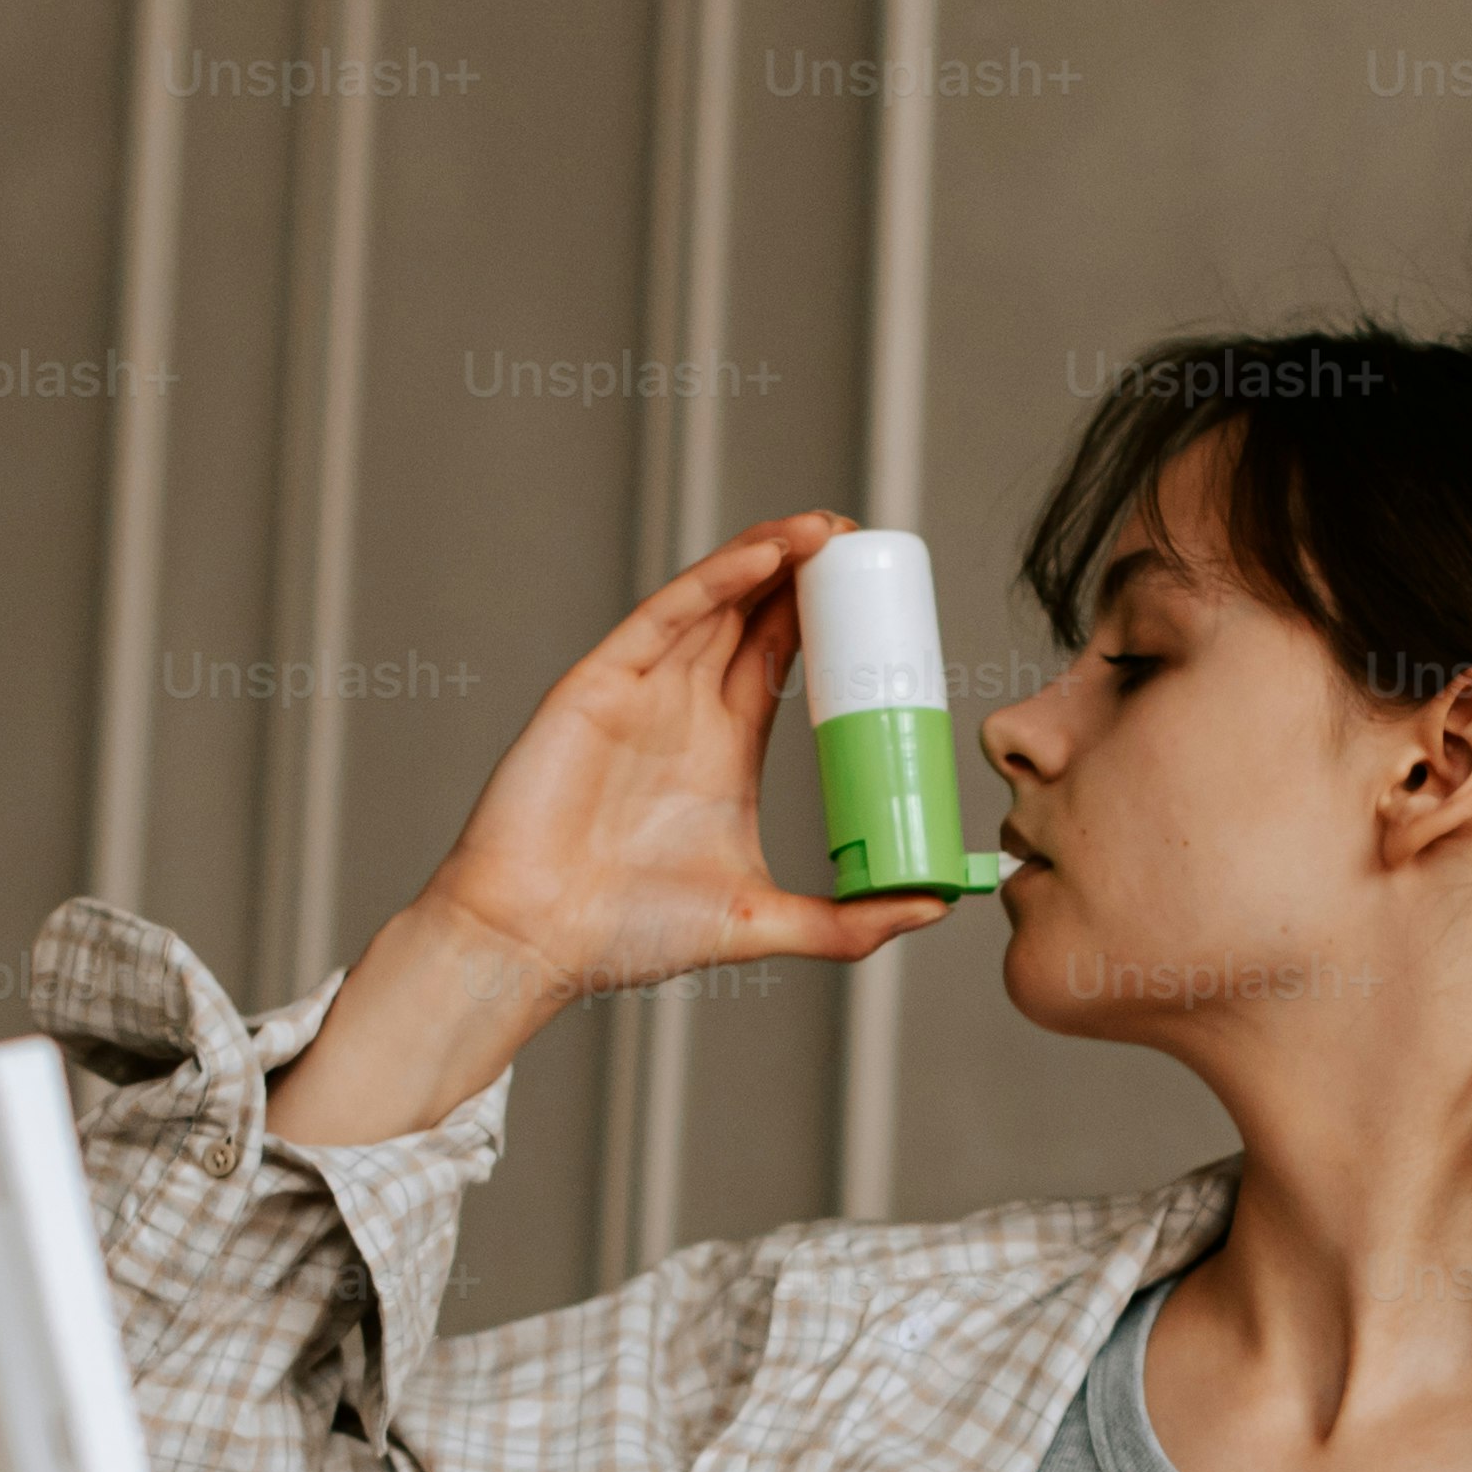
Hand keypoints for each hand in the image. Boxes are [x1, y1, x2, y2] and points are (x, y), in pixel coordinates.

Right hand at [271, 512, 956, 1147]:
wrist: (536, 942)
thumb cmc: (625, 935)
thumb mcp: (759, 921)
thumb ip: (846, 923)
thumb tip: (934, 908)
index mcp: (723, 746)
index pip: (786, 658)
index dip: (832, 621)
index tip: (888, 596)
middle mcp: (684, 706)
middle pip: (755, 614)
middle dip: (809, 573)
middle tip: (867, 541)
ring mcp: (642, 689)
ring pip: (717, 599)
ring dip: (774, 556)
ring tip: (833, 528)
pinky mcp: (600, 684)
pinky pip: (667, 614)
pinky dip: (718, 579)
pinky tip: (770, 552)